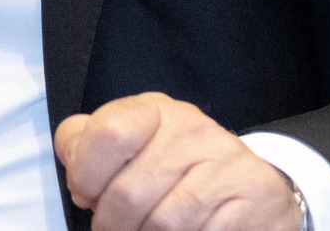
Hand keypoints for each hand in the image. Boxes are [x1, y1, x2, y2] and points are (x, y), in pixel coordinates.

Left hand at [55, 92, 301, 230]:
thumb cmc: (174, 168)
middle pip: (128, 193)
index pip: (107, 134)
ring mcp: (225, 163)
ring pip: (162, 223)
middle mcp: (192, 128)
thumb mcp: (131, 144)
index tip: (88, 195)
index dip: (85, 175)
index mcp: (154, 111)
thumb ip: (88, 146)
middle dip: (111, 224)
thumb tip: (76, 179)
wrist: (248, 185)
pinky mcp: (252, 197)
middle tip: (115, 228)